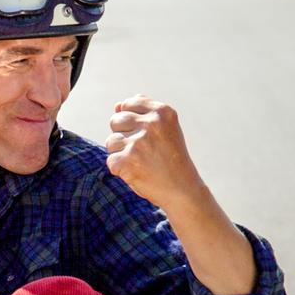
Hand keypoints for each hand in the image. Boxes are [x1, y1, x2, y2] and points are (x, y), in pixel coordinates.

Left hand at [106, 95, 206, 210]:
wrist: (183, 191)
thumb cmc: (171, 159)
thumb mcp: (166, 129)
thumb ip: (144, 113)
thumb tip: (117, 106)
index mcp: (162, 112)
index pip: (129, 103)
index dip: (132, 121)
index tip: (145, 135)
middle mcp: (151, 124)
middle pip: (116, 120)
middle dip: (124, 135)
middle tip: (143, 151)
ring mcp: (139, 142)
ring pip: (111, 141)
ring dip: (121, 153)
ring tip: (141, 162)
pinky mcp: (128, 161)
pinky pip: (111, 160)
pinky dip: (120, 170)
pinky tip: (138, 172)